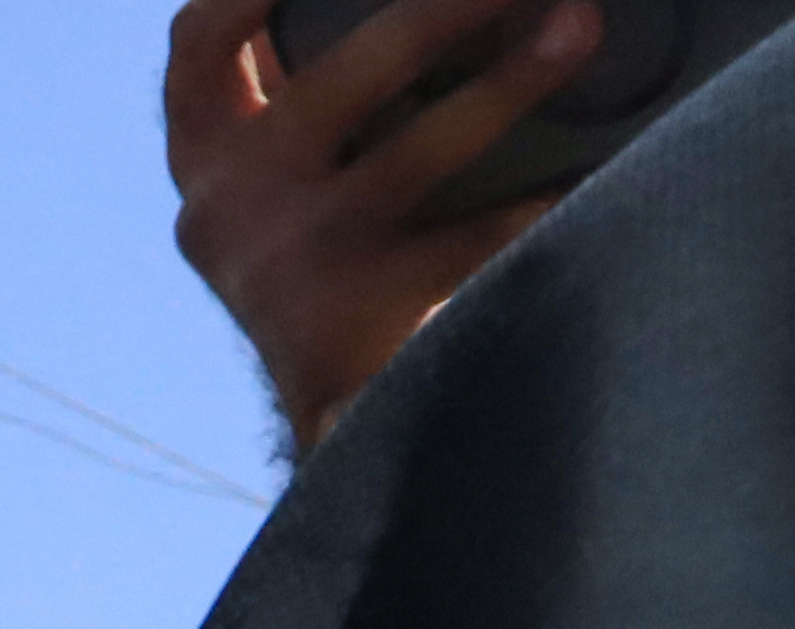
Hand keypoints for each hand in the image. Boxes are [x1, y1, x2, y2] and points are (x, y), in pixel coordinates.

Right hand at [167, 0, 600, 452]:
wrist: (346, 421)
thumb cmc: (330, 257)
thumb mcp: (280, 175)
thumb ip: (299, 88)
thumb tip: (433, 12)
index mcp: (207, 159)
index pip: (200, 50)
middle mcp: (228, 209)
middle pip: (340, 82)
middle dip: (439, 9)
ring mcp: (290, 268)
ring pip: (415, 155)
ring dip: (509, 84)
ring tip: (579, 28)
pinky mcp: (356, 324)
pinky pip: (472, 243)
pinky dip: (540, 203)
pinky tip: (593, 173)